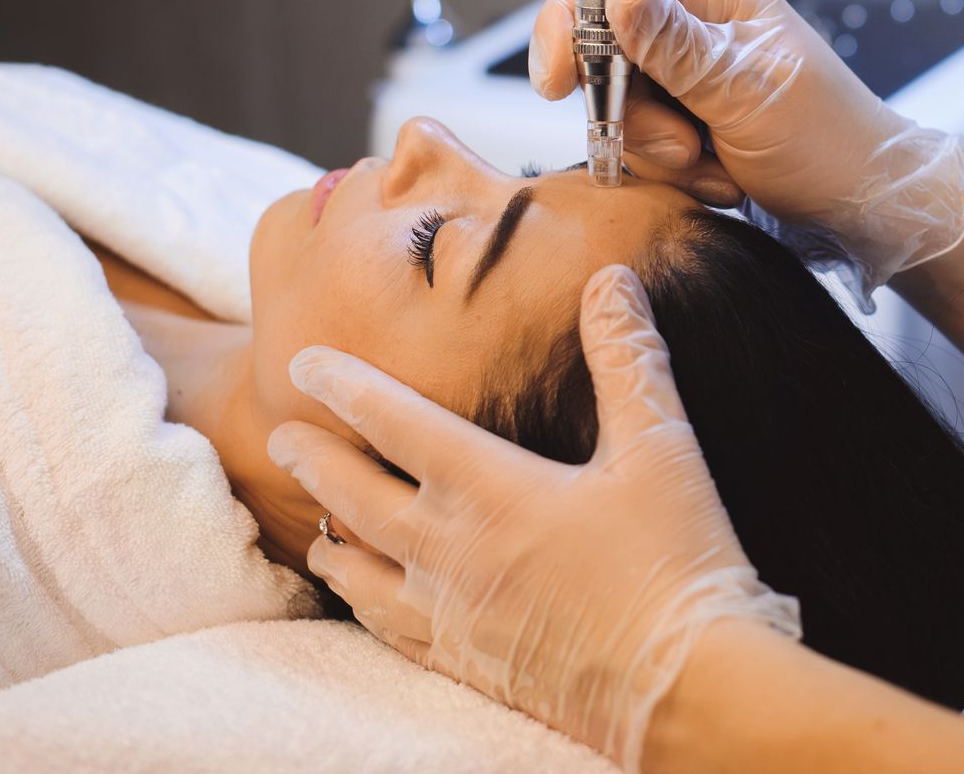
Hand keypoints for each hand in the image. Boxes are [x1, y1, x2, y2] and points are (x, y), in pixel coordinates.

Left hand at [266, 265, 801, 772]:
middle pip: (359, 497)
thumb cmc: (675, 559)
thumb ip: (628, 358)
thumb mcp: (660, 445)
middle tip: (279, 438)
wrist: (684, 684)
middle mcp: (454, 550)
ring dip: (333, 539)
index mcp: (491, 489)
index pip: (397, 424)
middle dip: (316, 461)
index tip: (303, 363)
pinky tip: (370, 604)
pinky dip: (367, 605)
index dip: (346, 388)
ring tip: (316, 526)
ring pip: (364, 572)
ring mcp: (454, 613)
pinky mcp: (469, 662)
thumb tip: (611, 278)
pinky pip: (392, 630)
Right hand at [528, 0, 963, 291]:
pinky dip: (678, 176)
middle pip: (612, 56)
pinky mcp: (698, 130)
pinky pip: (649, 150)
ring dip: (661, 154)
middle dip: (633, 114)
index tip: (557, 77)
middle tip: (684, 144)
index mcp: (721, 4)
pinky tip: (721, 181)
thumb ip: (675, 47)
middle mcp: (705, 38)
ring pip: (625, 112)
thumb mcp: (747, 93)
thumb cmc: (832, 143)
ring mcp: (699, 86)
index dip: (576, 23)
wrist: (870, 209)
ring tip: (715, 168)